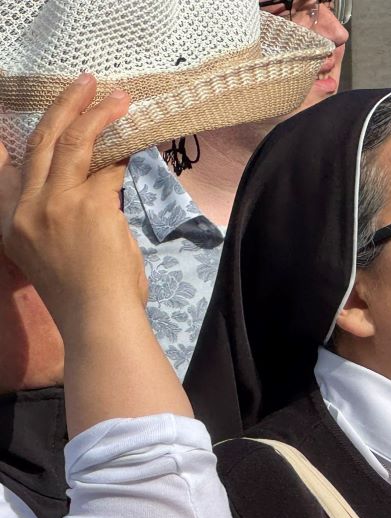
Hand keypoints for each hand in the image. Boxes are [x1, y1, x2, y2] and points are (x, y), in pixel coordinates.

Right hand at [0, 73, 141, 331]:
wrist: (98, 319)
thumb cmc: (87, 295)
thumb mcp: (57, 253)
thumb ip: (63, 217)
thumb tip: (94, 187)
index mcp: (11, 223)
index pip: (9, 168)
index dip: (22, 137)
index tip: (34, 116)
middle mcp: (24, 209)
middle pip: (40, 143)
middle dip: (64, 108)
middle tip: (84, 83)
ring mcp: (54, 204)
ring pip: (73, 144)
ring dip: (96, 115)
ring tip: (117, 98)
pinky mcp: (87, 204)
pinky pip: (108, 168)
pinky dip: (123, 153)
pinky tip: (136, 139)